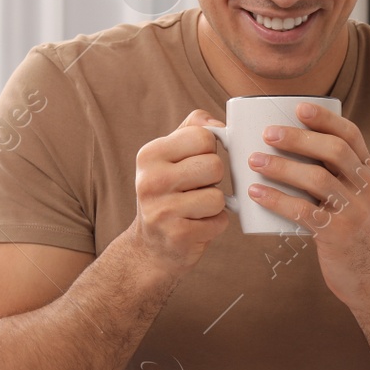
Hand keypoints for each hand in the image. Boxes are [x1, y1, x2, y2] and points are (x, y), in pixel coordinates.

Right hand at [126, 109, 229, 276]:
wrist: (151, 246)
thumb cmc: (169, 194)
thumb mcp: (170, 156)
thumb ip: (193, 129)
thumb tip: (219, 123)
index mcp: (150, 154)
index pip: (203, 136)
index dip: (209, 150)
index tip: (196, 162)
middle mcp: (151, 180)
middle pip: (214, 166)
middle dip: (213, 179)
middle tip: (196, 189)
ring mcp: (162, 210)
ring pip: (218, 196)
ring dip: (215, 204)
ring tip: (195, 208)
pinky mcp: (178, 235)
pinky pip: (219, 221)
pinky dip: (215, 224)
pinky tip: (196, 225)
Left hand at [246, 102, 369, 304]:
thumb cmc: (350, 233)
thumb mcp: (354, 199)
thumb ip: (334, 176)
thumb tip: (289, 148)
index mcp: (368, 174)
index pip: (352, 135)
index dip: (326, 119)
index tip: (299, 108)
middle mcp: (366, 188)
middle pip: (334, 151)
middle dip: (298, 138)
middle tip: (267, 134)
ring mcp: (355, 211)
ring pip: (318, 179)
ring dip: (282, 166)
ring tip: (254, 161)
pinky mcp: (338, 234)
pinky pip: (304, 211)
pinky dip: (277, 199)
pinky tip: (256, 193)